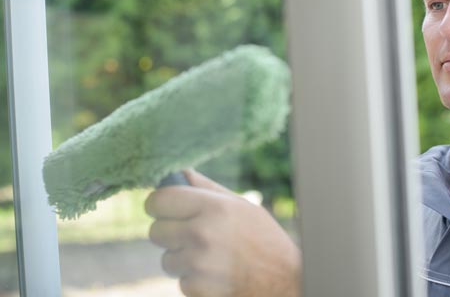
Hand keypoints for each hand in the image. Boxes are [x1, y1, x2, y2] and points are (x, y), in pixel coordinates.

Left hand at [145, 169, 301, 296]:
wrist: (284, 280)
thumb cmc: (263, 238)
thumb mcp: (241, 205)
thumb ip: (207, 189)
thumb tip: (179, 173)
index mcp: (213, 207)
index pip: (159, 201)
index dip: (158, 205)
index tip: (163, 209)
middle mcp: (202, 233)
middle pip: (156, 231)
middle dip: (170, 234)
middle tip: (193, 235)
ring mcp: (198, 263)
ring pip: (166, 259)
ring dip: (182, 259)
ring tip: (210, 257)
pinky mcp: (197, 287)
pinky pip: (180, 280)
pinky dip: (194, 280)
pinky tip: (216, 274)